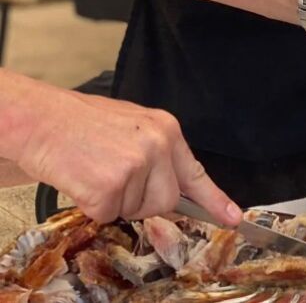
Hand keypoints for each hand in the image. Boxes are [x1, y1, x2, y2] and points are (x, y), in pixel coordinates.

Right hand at [12, 80, 240, 224]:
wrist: (40, 119)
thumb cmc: (79, 123)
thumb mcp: (131, 127)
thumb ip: (156, 154)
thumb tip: (171, 187)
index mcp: (166, 129)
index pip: (196, 172)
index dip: (215, 199)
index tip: (233, 217)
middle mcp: (157, 146)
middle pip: (165, 201)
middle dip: (140, 202)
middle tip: (113, 180)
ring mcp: (136, 165)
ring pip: (135, 210)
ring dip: (113, 202)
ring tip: (94, 171)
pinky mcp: (110, 185)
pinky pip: (107, 214)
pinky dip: (91, 205)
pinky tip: (81, 179)